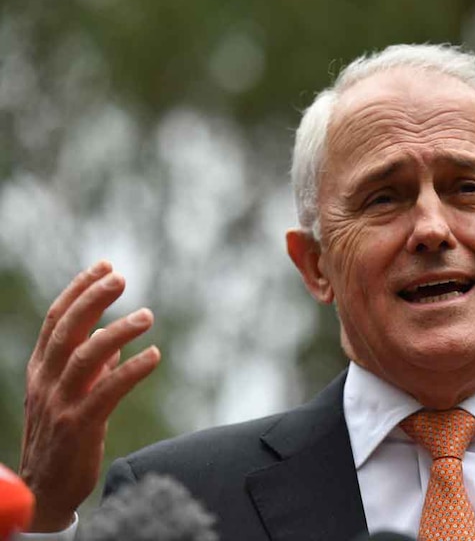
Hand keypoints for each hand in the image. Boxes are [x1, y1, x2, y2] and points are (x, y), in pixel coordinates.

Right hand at [18, 260, 160, 531]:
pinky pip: (106, 392)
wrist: (45, 489)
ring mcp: (60, 404)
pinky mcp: (79, 426)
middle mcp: (46, 382)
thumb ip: (88, 366)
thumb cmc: (62, 437)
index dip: (79, 290)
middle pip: (67, 330)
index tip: (104, 265)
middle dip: (93, 299)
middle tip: (120, 277)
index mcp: (41, 369)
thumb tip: (112, 339)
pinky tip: (153, 356)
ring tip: (147, 315)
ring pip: (85, 357)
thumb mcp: (68, 394)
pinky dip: (130, 371)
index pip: (56, 320)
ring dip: (117, 332)